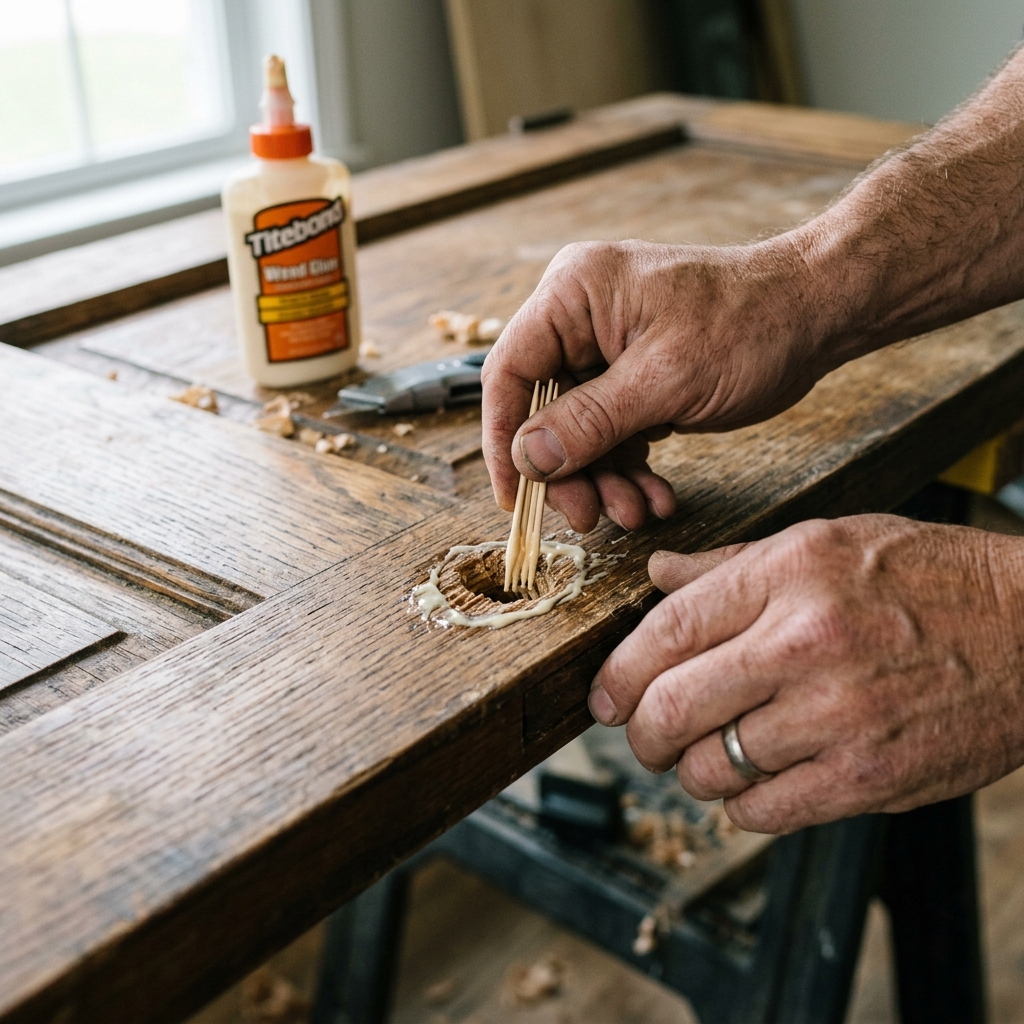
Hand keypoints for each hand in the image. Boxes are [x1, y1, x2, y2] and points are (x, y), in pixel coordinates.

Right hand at [481, 237, 826, 532]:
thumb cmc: (750, 325)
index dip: (505, 439)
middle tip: (590, 517)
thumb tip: (528, 458)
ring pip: (579, 430)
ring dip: (605, 478)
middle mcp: (579, 316)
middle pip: (543, 410)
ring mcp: (606, 347)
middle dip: (569, 470)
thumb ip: (589, 421)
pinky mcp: (632, 375)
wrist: (816, 314)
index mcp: (573, 294)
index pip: (510, 372)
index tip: (514, 498)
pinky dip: (631, 467)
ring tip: (638, 513)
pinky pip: (612, 430)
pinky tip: (656, 496)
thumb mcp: (664, 380)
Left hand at [588, 515, 1023, 832]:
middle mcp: (805, 642)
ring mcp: (838, 715)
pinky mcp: (868, 778)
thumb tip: (658, 575)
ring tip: (707, 754)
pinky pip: (763, 810)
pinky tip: (755, 780)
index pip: (666, 630)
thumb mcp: (826, 541)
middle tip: (643, 735)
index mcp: (788, 574)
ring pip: (711, 767)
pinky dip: (741, 804)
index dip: (619, 672)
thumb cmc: (928, 580)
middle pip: (672, 706)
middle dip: (640, 733)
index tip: (605, 697)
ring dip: (691, 770)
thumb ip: (731, 565)